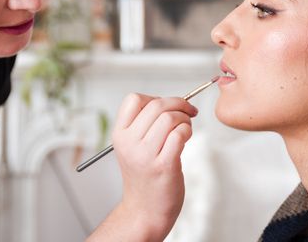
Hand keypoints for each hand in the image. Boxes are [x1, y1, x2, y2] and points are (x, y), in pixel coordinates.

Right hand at [87, 93, 197, 241]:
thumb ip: (145, 123)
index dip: (155, 97)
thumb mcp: (133, 146)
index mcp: (120, 134)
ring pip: (170, 118)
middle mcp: (129, 143)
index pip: (134, 99)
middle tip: (188, 111)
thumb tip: (172, 102)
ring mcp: (145, 155)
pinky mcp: (164, 165)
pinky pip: (179, 134)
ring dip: (184, 119)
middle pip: (156, 105)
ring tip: (185, 129)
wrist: (145, 210)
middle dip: (178, 104)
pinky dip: (187, 132)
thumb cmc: (145, 175)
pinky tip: (186, 139)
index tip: (168, 105)